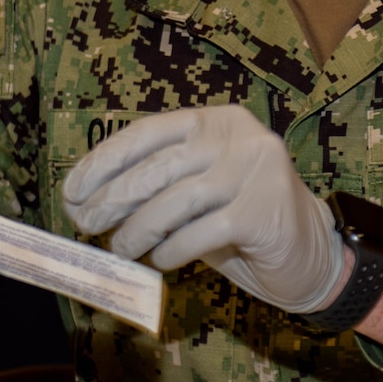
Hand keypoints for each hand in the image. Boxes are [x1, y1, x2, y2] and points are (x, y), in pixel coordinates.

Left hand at [61, 105, 342, 312]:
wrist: (310, 254)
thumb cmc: (241, 220)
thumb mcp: (198, 192)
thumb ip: (157, 186)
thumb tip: (90, 199)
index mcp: (216, 120)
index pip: (147, 133)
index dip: (104, 160)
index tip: (72, 188)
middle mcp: (238, 136)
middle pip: (159, 166)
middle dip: (113, 197)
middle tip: (84, 223)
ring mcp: (254, 171)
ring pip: (176, 200)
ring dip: (138, 229)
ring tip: (120, 249)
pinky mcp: (263, 211)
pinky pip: (200, 232)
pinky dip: (172, 250)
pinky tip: (160, 261)